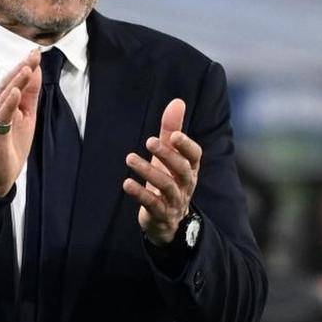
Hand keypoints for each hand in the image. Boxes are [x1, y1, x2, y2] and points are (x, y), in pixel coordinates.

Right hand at [0, 49, 41, 196]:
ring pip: (4, 98)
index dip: (25, 67)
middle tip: (34, 54)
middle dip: (22, 68)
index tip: (36, 53)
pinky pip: (1, 118)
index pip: (14, 82)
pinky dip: (9, 104)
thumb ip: (29, 97)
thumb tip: (35, 72)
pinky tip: (16, 93)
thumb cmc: (10, 146)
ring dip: (16, 82)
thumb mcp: (26, 118)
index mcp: (3, 104)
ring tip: (28, 68)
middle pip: (8, 85)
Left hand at [123, 98, 202, 245]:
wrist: (168, 219)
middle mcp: (185, 184)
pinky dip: (139, 194)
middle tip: (149, 141)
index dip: (186, 145)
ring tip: (130, 158)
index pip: (194, 155)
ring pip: (166, 186)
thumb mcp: (170, 154)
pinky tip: (126, 183)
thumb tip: (177, 101)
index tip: (174, 135)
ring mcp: (174, 200)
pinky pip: (152, 204)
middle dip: (166, 155)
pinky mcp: (160, 214)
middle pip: (182, 170)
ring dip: (148, 171)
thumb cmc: (168, 178)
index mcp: (190, 168)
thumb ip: (172, 129)